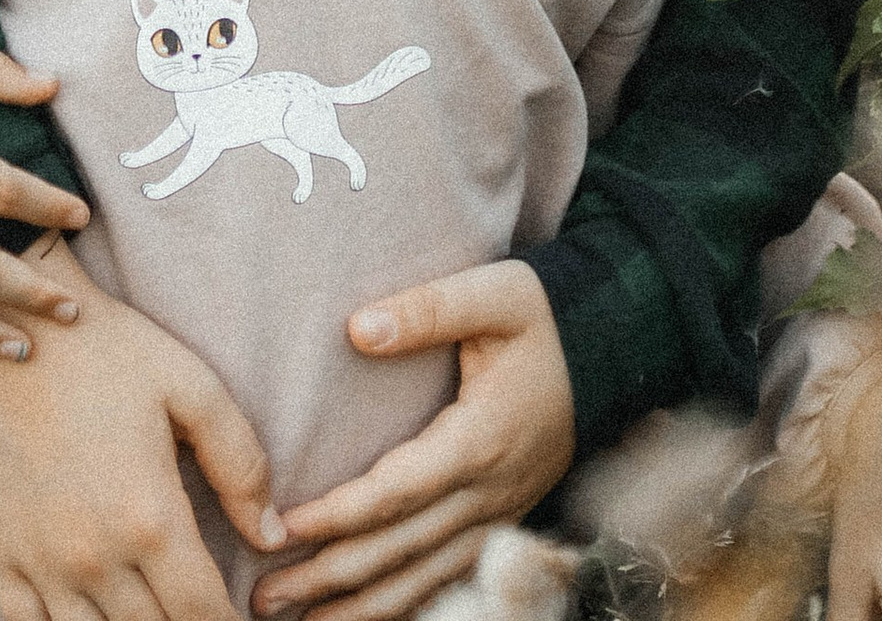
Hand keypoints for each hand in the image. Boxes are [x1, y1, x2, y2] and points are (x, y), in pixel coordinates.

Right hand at [0, 237, 287, 620]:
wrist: (5, 323)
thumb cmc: (105, 350)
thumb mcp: (190, 386)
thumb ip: (241, 463)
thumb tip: (271, 536)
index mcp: (149, 518)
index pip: (203, 617)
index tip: (240, 618)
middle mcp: (95, 558)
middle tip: (200, 610)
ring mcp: (42, 564)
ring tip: (154, 612)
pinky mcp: (1, 556)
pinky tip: (93, 618)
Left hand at [257, 260, 575, 618]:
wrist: (617, 347)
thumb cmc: (548, 316)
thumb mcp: (494, 293)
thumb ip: (426, 310)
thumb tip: (357, 330)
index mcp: (479, 439)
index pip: (395, 493)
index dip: (337, 515)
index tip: (281, 527)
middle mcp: (489, 492)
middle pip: (400, 550)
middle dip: (330, 579)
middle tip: (264, 599)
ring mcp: (500, 514)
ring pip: (424, 577)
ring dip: (362, 606)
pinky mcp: (503, 520)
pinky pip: (449, 575)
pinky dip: (406, 602)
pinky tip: (367, 614)